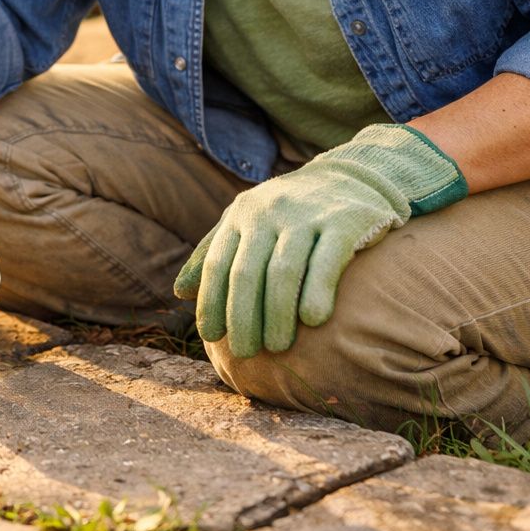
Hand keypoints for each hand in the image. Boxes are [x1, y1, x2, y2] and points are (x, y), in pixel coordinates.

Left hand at [174, 124, 466, 357]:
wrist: (350, 178)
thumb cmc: (288, 213)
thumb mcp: (246, 222)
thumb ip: (212, 253)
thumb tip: (179, 292)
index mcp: (241, 214)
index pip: (217, 264)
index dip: (211, 301)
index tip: (212, 337)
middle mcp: (270, 212)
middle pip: (247, 272)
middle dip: (242, 317)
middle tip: (245, 353)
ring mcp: (307, 215)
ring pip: (283, 271)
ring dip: (277, 314)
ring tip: (277, 347)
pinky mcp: (346, 221)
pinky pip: (328, 261)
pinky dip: (317, 291)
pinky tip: (313, 320)